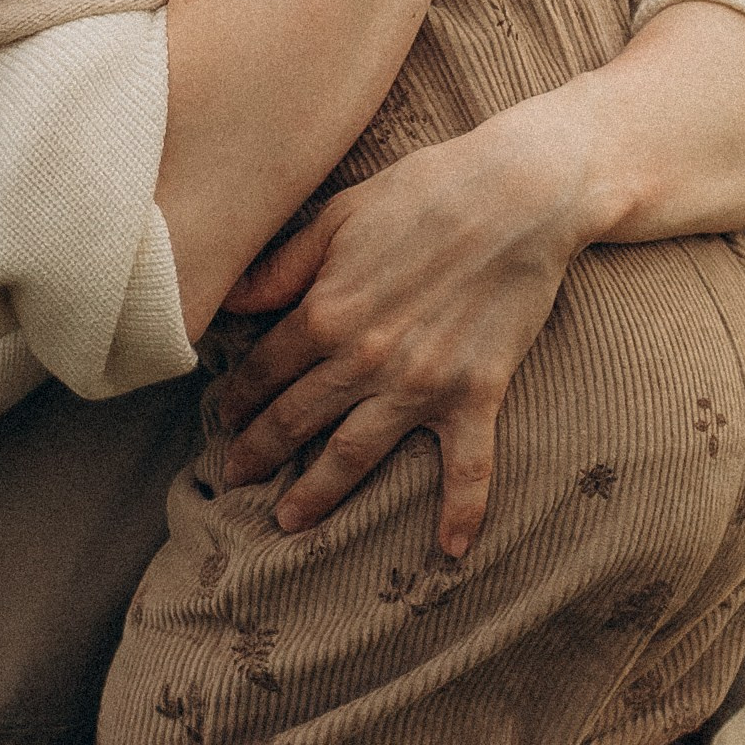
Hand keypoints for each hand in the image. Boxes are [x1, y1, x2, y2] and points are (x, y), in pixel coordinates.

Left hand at [210, 99, 595, 555]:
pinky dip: (461, 512)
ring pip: (355, 454)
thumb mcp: (338, 215)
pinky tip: (450, 553)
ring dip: (319, 493)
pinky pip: (468, 466)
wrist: (521, 192)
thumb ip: (281, 266)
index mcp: (325, 311)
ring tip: (290, 522)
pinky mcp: (477, 393)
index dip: (238, 397)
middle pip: (297, 419)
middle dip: (259, 452)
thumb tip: (228, 301)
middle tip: (234, 478)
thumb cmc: (425, 191)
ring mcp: (422, 383)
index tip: (223, 418)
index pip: (264, 370)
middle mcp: (365, 357)